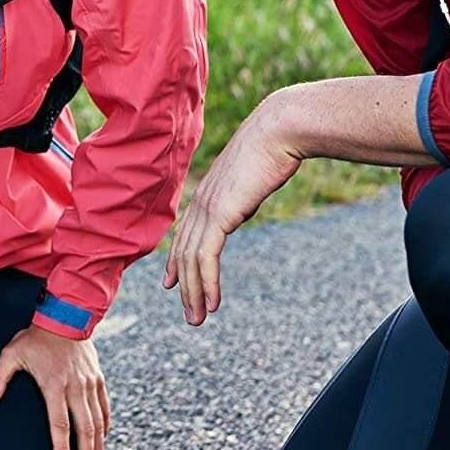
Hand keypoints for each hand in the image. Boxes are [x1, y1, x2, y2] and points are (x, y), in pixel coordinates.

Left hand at [0, 327, 110, 449]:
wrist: (66, 315)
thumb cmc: (36, 337)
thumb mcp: (12, 353)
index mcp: (55, 384)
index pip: (60, 423)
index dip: (62, 447)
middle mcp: (76, 387)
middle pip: (84, 428)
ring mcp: (89, 383)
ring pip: (98, 421)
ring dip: (98, 446)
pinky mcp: (98, 378)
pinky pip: (105, 407)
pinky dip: (105, 425)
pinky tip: (103, 440)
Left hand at [162, 96, 301, 323]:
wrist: (277, 130)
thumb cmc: (273, 147)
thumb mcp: (252, 174)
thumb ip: (243, 190)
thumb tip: (247, 196)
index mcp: (208, 192)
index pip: (185, 233)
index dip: (176, 261)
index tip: (172, 282)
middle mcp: (202, 202)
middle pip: (183, 252)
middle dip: (184, 286)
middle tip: (189, 314)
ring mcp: (208, 208)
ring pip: (192, 261)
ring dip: (194, 294)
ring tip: (197, 318)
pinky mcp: (220, 214)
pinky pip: (207, 257)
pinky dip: (207, 283)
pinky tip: (212, 303)